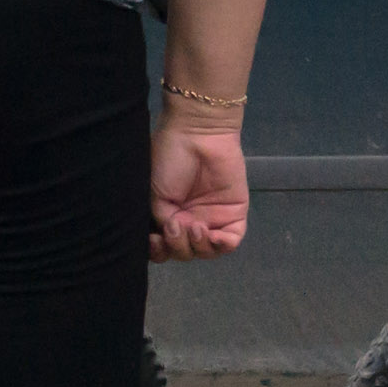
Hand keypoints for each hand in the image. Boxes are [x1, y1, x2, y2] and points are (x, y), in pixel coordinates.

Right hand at [150, 121, 247, 262]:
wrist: (197, 134)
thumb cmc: (169, 158)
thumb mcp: (154, 193)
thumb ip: (161, 221)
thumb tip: (168, 237)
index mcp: (168, 217)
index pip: (163, 247)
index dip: (158, 251)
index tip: (154, 239)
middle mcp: (189, 221)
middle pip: (183, 253)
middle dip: (177, 246)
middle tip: (174, 225)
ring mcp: (212, 220)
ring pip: (205, 251)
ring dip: (197, 246)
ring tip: (194, 226)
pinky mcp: (233, 215)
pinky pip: (229, 243)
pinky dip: (220, 245)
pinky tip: (212, 235)